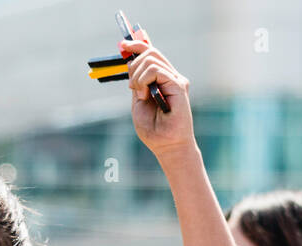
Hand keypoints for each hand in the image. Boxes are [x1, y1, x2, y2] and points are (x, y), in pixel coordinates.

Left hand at [121, 33, 193, 158]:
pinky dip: (144, 80)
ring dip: (138, 77)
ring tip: (140, 95)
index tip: (123, 44)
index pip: (151, 54)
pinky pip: (156, 70)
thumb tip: (130, 62)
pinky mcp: (178, 85)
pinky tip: (145, 95)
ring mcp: (175, 79)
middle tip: (132, 86)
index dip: (137, 45)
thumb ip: (137, 83)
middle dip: (133, 64)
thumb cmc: (153, 129)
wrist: (166, 145)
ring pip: (151, 59)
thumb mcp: (138, 101)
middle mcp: (170, 76)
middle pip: (150, 52)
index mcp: (161, 79)